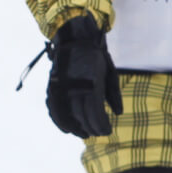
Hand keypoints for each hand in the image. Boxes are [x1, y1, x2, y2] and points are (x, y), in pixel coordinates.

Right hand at [45, 14, 122, 137]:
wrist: (74, 38)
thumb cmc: (96, 56)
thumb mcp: (110, 72)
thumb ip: (114, 94)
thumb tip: (118, 114)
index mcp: (92, 85)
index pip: (96, 115)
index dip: (102, 126)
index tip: (107, 131)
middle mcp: (75, 89)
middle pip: (82, 118)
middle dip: (91, 129)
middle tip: (98, 134)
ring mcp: (62, 89)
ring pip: (67, 117)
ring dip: (75, 129)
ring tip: (84, 134)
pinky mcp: (53, 88)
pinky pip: (54, 110)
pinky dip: (60, 121)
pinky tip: (66, 129)